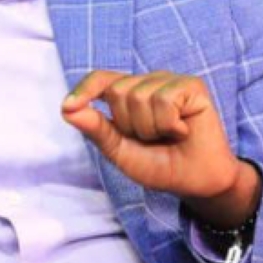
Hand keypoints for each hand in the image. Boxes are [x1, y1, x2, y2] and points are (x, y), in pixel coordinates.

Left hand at [61, 70, 259, 227]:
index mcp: (128, 94)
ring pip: (140, 96)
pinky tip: (182, 131)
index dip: (84, 90)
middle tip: (151, 138)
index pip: (101, 80)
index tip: (68, 106)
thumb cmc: (159, 165)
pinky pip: (164, 100)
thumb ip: (97, 129)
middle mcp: (148, 82)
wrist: (195, 182)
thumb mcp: (120, 152)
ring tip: (167, 136)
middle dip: (129, 125)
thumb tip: (68, 109)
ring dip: (151, 128)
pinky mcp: (191, 86)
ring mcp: (169, 81)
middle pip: (118, 91)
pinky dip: (169, 124)